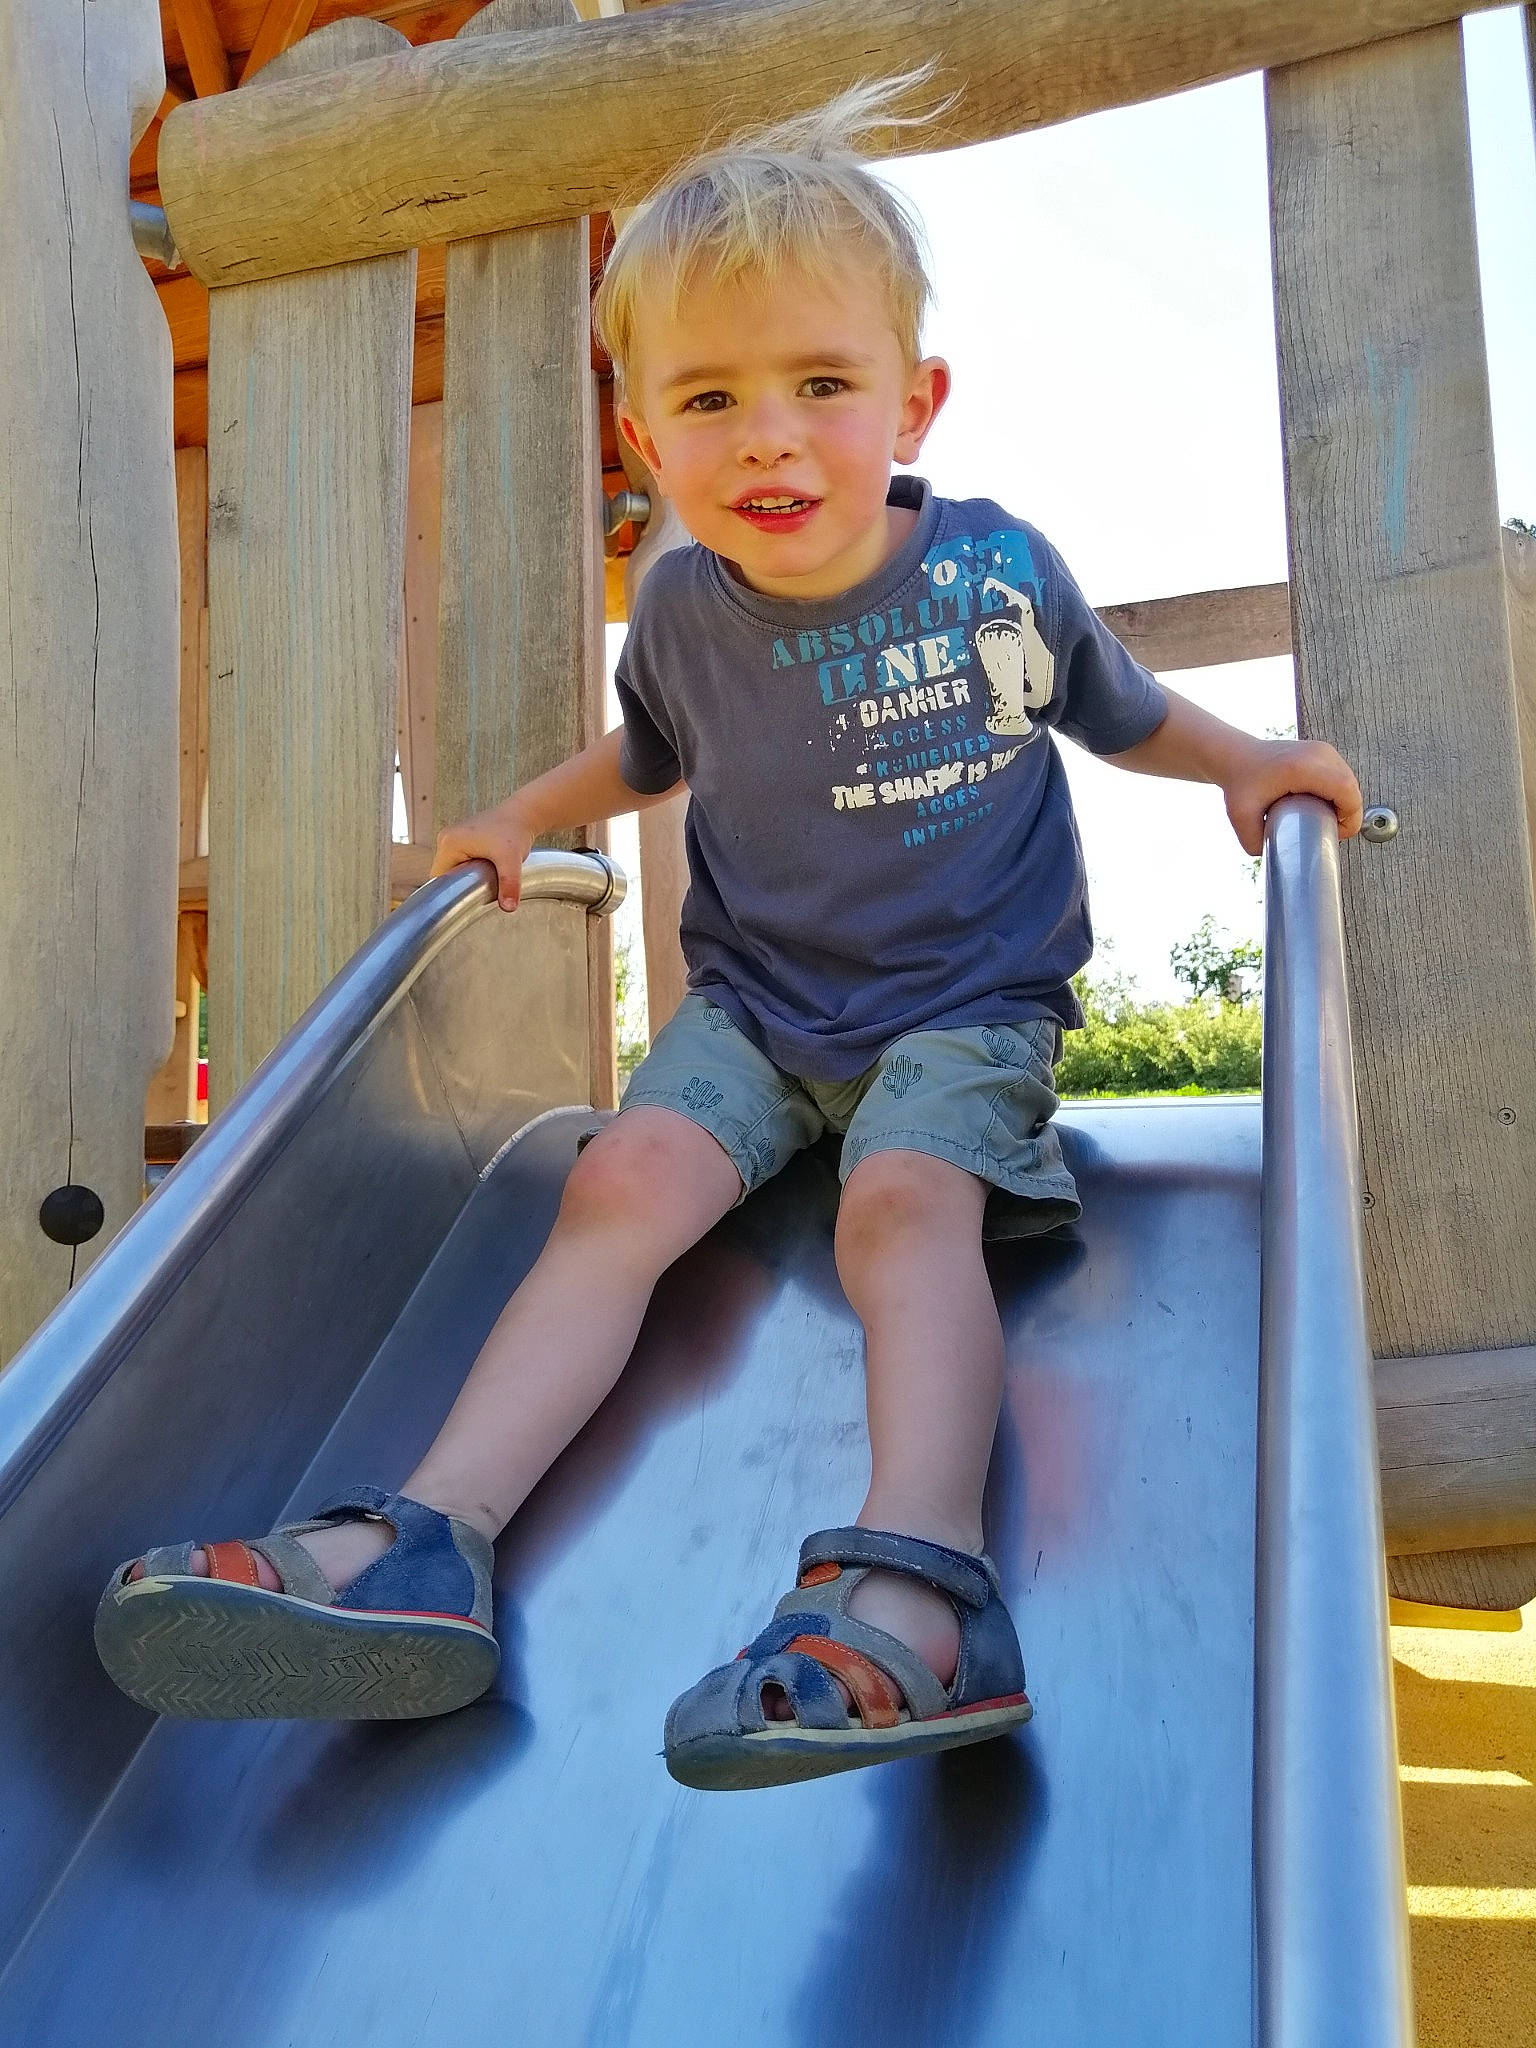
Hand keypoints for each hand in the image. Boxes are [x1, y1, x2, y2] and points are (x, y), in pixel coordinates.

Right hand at [429, 797, 535, 910]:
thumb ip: (509, 884)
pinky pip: (458, 862)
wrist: (523, 814)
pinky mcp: (461, 839)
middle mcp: (446, 838)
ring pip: (452, 869)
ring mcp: (452, 837)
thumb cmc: (515, 831)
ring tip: (484, 880)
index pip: (439, 878)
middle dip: (460, 885)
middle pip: (444, 874)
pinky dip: (468, 870)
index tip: (469, 900)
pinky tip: (484, 872)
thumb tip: (509, 908)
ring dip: (464, 878)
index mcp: (449, 843)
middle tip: (481, 891)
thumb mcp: (511, 860)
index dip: (452, 891)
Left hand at [1222, 738, 1362, 856]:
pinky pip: (1343, 775)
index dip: (1349, 816)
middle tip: (1329, 830)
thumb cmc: (1239, 785)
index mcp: (1301, 767)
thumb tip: (1279, 859)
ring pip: (1350, 781)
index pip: (1345, 790)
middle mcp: (1316, 753)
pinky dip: (1341, 792)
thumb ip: (1255, 843)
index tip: (1334, 832)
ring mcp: (1322, 749)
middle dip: (1349, 813)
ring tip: (1327, 819)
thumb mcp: (1241, 818)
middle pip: (1351, 787)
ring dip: (1346, 803)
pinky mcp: (1323, 750)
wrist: (1236, 757)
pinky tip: (1327, 805)